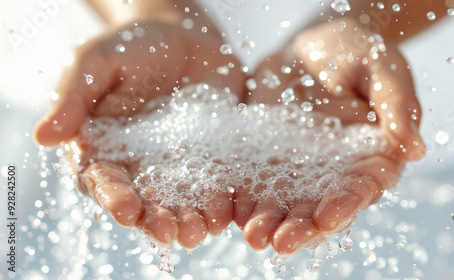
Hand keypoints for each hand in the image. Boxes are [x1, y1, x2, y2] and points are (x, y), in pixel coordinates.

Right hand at [34, 19, 244, 247]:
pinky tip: (225, 213)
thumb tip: (42, 137)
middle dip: (156, 220)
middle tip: (170, 233)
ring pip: (181, 201)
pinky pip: (215, 184)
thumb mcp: (96, 63)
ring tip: (198, 232)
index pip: (104, 181)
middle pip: (145, 201)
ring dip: (189, 220)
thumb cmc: (131, 47)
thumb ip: (73, 98)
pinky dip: (219, 201)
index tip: (127, 210)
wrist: (183, 37)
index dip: (114, 197)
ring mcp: (177, 164)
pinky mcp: (210, 157)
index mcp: (104, 149)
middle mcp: (140, 165)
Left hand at [235, 18, 425, 255]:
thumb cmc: (360, 54)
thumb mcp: (384, 70)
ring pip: (286, 202)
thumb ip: (398, 107)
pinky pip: (255, 180)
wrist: (315, 45)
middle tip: (282, 243)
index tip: (327, 218)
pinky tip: (234, 212)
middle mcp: (334, 172)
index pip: (361, 189)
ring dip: (271, 222)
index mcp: (371, 158)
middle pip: (320, 207)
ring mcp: (299, 167)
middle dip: (303, 228)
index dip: (345, 205)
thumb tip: (416, 150)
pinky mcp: (268, 156)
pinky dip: (246, 198)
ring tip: (255, 236)